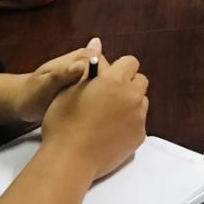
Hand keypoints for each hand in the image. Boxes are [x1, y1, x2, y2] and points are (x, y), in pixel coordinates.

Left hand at [0, 38, 102, 125]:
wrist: (24, 102)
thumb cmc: (32, 92)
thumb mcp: (44, 85)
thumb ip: (62, 75)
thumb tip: (81, 66)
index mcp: (83, 57)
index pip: (108, 67)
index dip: (109, 85)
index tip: (104, 103)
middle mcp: (91, 64)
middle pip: (112, 78)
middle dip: (109, 94)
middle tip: (98, 114)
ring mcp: (91, 77)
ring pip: (108, 88)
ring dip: (106, 101)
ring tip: (97, 118)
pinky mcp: (89, 89)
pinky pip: (102, 96)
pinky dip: (100, 106)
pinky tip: (96, 118)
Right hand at [40, 51, 148, 180]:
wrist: (69, 160)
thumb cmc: (63, 122)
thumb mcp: (68, 89)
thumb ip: (88, 68)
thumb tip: (97, 43)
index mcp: (115, 80)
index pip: (130, 62)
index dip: (119, 68)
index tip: (108, 77)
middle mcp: (132, 95)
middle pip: (139, 82)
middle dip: (127, 85)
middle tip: (108, 97)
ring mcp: (139, 116)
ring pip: (141, 102)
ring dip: (129, 104)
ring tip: (107, 117)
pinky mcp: (140, 135)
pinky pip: (138, 123)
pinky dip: (129, 124)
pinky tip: (110, 132)